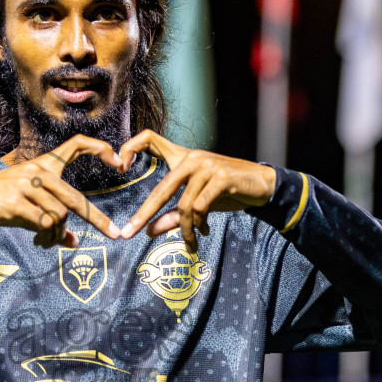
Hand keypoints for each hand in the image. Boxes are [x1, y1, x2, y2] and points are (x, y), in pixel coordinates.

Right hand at [0, 135, 125, 247]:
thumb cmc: (3, 201)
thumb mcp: (31, 203)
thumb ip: (53, 217)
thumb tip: (72, 241)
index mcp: (43, 164)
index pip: (75, 144)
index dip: (99, 148)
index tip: (119, 161)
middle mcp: (37, 171)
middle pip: (74, 198)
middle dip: (97, 219)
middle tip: (114, 234)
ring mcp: (26, 186)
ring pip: (59, 216)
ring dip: (57, 236)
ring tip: (48, 242)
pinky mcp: (15, 202)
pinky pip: (43, 224)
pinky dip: (47, 237)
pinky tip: (41, 242)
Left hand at [117, 130, 276, 252]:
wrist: (262, 186)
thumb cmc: (227, 193)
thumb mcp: (197, 204)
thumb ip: (171, 215)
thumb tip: (148, 232)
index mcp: (183, 157)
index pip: (150, 139)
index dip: (131, 147)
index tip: (119, 166)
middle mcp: (192, 157)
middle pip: (161, 189)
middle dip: (144, 214)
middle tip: (128, 234)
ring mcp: (207, 165)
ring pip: (184, 206)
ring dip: (186, 230)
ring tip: (191, 242)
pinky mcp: (222, 176)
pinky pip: (201, 208)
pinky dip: (199, 225)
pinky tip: (205, 231)